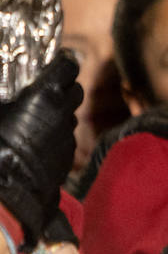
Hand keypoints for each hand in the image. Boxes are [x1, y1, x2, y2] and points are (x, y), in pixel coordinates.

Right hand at [0, 53, 81, 241]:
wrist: (5, 191)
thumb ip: (4, 92)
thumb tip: (10, 91)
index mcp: (45, 95)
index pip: (68, 66)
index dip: (62, 62)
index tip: (54, 63)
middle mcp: (63, 112)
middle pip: (75, 90)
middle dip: (63, 87)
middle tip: (44, 89)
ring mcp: (67, 136)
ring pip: (72, 114)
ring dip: (60, 111)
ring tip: (36, 116)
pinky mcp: (67, 156)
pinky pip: (66, 137)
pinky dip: (55, 134)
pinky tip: (36, 140)